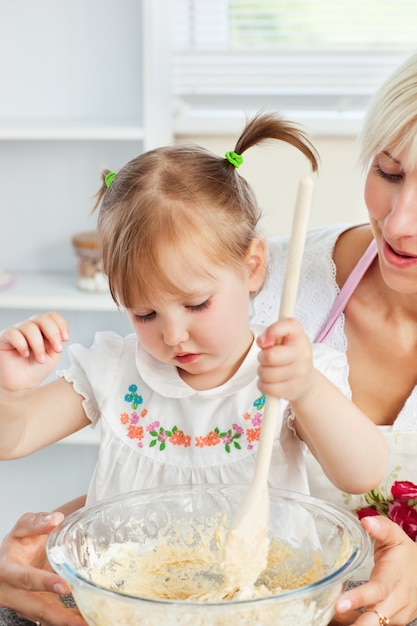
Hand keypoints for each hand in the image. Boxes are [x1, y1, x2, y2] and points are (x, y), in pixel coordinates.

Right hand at [0, 311, 68, 391]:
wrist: (22, 384)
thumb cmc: (36, 369)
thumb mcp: (53, 355)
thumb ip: (57, 341)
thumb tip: (60, 334)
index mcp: (44, 329)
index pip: (52, 316)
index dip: (61, 325)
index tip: (65, 339)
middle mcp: (31, 327)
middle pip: (42, 318)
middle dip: (53, 334)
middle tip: (56, 349)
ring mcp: (17, 331)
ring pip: (30, 327)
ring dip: (38, 345)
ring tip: (40, 359)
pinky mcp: (5, 337)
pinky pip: (13, 333)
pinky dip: (22, 345)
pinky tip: (25, 354)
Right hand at [0, 510, 86, 625]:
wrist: (11, 560)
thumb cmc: (17, 545)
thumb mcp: (22, 528)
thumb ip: (36, 522)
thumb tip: (55, 520)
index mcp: (8, 571)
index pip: (25, 578)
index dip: (44, 583)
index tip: (64, 586)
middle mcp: (13, 594)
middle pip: (35, 607)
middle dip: (58, 615)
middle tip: (80, 619)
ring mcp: (24, 606)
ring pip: (44, 618)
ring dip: (66, 622)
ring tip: (88, 623)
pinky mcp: (36, 611)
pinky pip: (51, 619)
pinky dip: (68, 621)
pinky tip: (85, 620)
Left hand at [256, 318, 312, 400]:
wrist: (305, 381)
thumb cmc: (289, 356)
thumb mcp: (283, 340)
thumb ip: (271, 334)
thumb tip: (262, 341)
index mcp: (299, 336)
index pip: (289, 325)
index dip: (273, 330)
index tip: (264, 339)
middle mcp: (303, 353)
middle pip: (270, 356)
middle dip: (261, 357)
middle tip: (265, 358)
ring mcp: (300, 373)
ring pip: (266, 373)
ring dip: (262, 372)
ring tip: (269, 370)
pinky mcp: (293, 389)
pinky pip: (267, 388)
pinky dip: (263, 385)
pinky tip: (270, 382)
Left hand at [332, 515, 416, 624]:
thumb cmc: (406, 555)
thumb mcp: (396, 537)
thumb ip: (382, 528)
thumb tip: (366, 521)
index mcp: (394, 579)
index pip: (377, 591)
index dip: (359, 598)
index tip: (339, 604)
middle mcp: (396, 601)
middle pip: (374, 619)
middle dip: (354, 624)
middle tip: (330, 619)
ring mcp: (395, 615)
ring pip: (372, 625)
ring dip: (351, 624)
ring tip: (326, 620)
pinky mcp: (391, 622)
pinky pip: (371, 625)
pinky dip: (353, 622)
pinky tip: (337, 620)